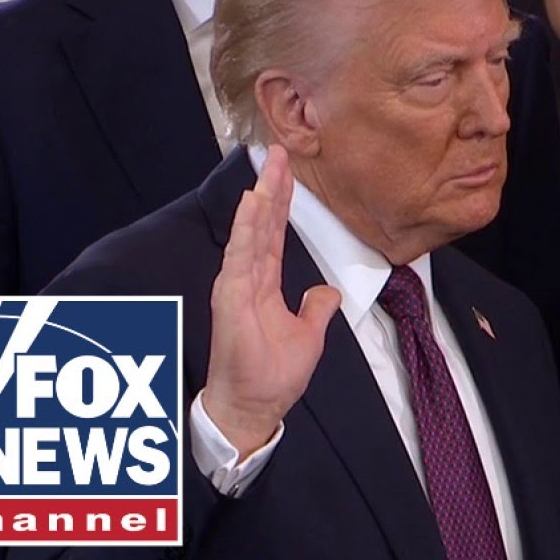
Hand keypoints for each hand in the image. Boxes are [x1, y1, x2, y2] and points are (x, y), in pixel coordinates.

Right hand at [204, 145, 339, 459]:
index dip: (280, 203)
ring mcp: (237, 285)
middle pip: (261, 223)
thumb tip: (327, 292)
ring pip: (251, 231)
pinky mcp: (232, 296)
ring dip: (260, 197)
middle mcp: (248, 278)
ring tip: (269, 166)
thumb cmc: (272, 376)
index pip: (272, 234)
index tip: (286, 172)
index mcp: (264, 284)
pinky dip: (247, 227)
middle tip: (278, 152)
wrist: (254, 407)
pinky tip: (253, 202)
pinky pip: (241, 254)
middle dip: (271, 187)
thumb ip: (316, 309)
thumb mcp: (309, 335)